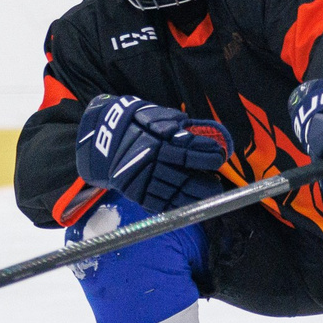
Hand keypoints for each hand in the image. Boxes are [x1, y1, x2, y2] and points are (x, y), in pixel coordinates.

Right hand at [74, 96, 232, 212]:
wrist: (103, 139)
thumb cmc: (136, 124)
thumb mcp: (159, 117)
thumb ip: (184, 126)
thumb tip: (213, 135)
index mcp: (158, 141)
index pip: (190, 152)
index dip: (208, 156)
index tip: (219, 157)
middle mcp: (152, 162)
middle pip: (185, 177)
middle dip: (206, 182)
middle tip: (217, 183)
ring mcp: (144, 180)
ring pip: (176, 193)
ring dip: (196, 196)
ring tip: (209, 194)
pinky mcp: (137, 193)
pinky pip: (161, 204)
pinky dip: (178, 206)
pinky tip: (191, 203)